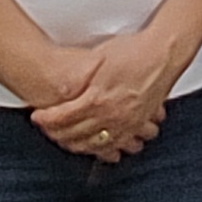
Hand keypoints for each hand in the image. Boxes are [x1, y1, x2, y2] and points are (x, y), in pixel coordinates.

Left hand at [28, 31, 184, 162]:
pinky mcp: (140, 124)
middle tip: (47, 130)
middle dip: (57, 134)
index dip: (46, 120)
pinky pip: (119, 145)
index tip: (37, 118)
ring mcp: (127, 123)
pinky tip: (97, 147)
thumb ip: (80, 78)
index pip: (63, 118)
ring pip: (96, 145)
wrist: (164, 53)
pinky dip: (105, 149)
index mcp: (98, 99)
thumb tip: (62, 89)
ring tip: (67, 140)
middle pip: (76, 135)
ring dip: (78, 145)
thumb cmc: (133, 51)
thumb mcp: (99, 59)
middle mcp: (111, 116)